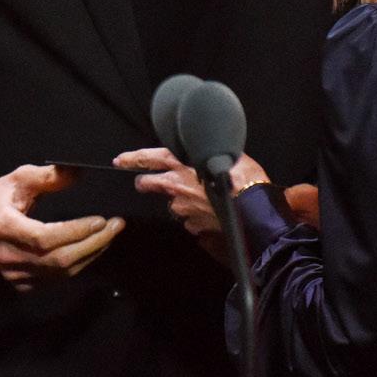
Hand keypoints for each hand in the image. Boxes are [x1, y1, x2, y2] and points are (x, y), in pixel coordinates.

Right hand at [0, 163, 123, 288]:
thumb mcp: (17, 179)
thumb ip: (48, 176)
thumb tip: (79, 172)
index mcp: (2, 227)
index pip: (44, 238)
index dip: (75, 232)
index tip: (100, 220)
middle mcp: (7, 255)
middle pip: (59, 259)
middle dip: (93, 243)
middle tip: (116, 225)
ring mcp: (13, 274)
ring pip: (61, 272)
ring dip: (90, 254)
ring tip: (109, 235)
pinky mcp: (20, 284)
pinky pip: (56, 279)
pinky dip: (78, 265)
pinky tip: (91, 249)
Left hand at [112, 147, 269, 262]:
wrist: (255, 210)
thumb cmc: (245, 179)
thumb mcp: (227, 154)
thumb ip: (207, 154)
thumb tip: (205, 151)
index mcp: (182, 164)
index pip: (149, 158)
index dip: (132, 158)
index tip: (120, 160)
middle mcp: (176, 185)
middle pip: (148, 183)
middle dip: (146, 182)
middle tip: (149, 182)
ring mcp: (182, 207)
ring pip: (172, 202)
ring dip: (180, 200)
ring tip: (202, 197)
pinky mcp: (191, 225)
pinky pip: (188, 219)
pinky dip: (195, 215)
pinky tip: (210, 210)